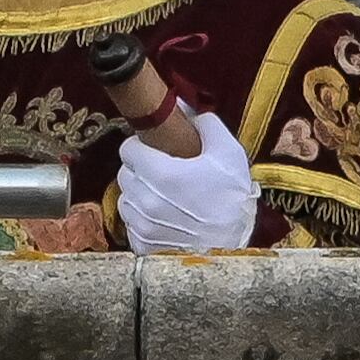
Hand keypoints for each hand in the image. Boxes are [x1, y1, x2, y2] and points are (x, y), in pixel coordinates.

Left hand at [116, 109, 258, 251]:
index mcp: (161, 173)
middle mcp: (144, 199)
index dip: (139, 146)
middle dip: (139, 170)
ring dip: (138, 195)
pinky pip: (130, 224)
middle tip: (161, 173)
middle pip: (125, 173)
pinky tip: (163, 219)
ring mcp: (141, 224)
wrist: (234, 252)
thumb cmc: (233, 201)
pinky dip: (142, 220)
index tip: (152, 150)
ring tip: (162, 197)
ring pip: (125, 198)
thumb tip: (185, 108)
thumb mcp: (229, 154)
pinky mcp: (141, 245)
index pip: (127, 149)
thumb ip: (206, 125)